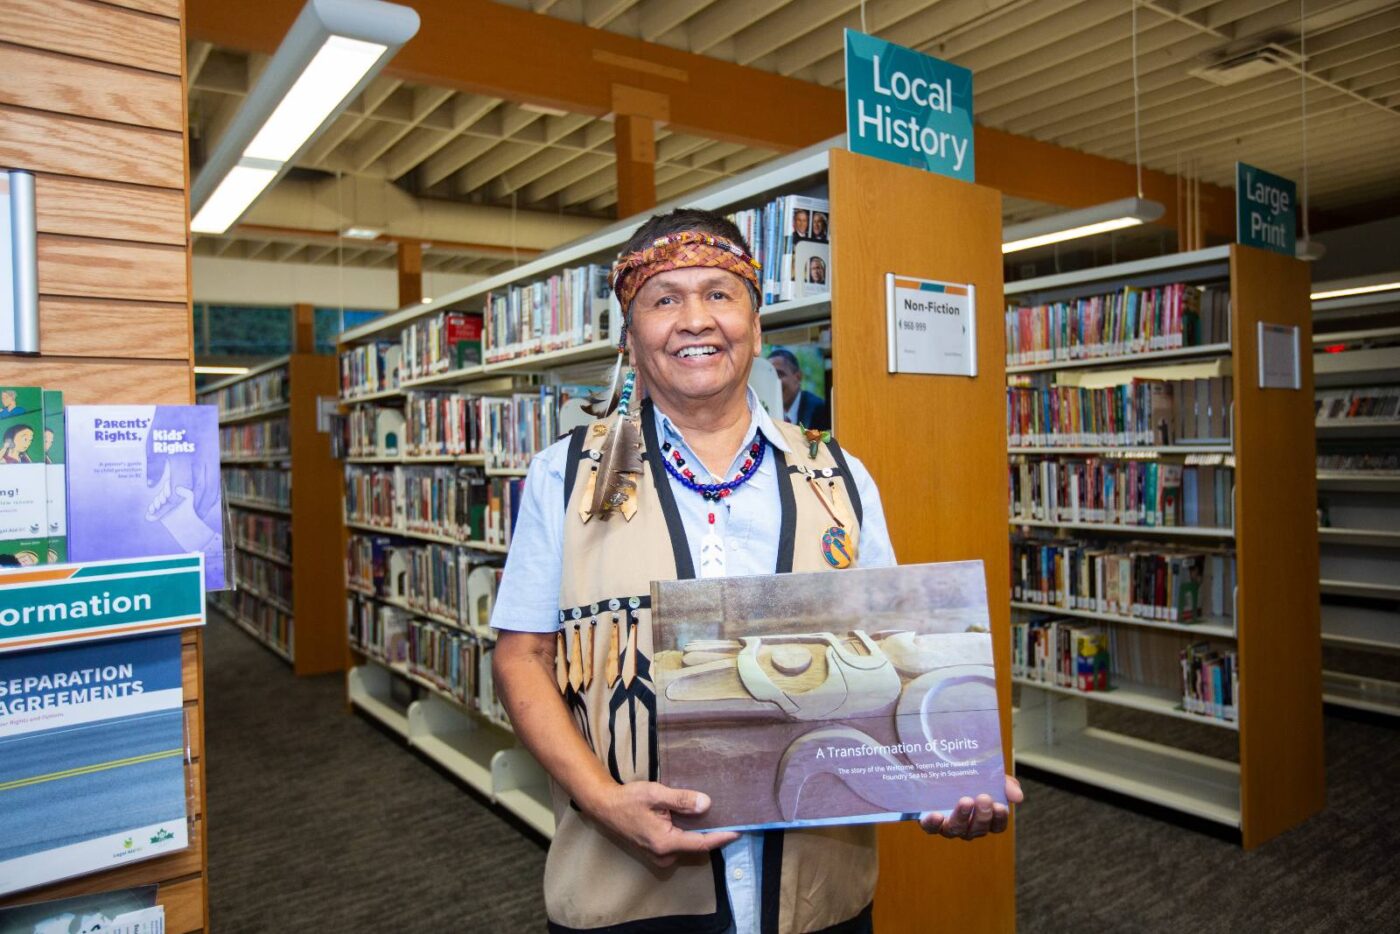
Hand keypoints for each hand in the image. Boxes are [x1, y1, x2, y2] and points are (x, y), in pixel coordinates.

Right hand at [585, 782, 740, 866]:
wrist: (605, 807)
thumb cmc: (629, 799)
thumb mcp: (656, 794)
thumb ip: (681, 800)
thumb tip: (707, 804)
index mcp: (665, 842)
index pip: (701, 843)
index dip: (722, 837)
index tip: (739, 831)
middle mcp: (664, 855)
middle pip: (697, 846)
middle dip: (713, 834)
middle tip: (729, 817)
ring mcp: (659, 857)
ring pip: (688, 846)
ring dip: (700, 834)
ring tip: (715, 816)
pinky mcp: (656, 853)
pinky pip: (679, 845)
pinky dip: (689, 835)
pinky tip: (694, 820)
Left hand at [919, 775, 1023, 839]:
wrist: (935, 766)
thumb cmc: (969, 776)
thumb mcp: (989, 775)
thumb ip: (1005, 784)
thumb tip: (1018, 796)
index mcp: (984, 818)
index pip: (996, 826)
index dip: (999, 819)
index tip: (1000, 806)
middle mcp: (967, 826)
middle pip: (977, 829)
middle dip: (982, 815)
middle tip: (984, 798)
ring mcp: (948, 825)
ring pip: (956, 829)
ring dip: (962, 817)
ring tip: (965, 801)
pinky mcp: (929, 821)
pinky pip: (931, 828)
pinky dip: (933, 823)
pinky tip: (937, 815)